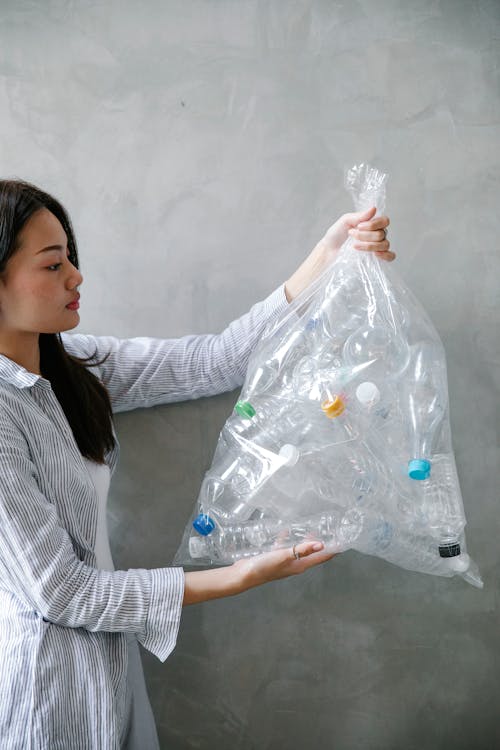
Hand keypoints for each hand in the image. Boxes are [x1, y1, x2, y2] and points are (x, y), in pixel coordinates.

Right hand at [183, 540, 335, 604]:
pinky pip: (284, 547)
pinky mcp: (274, 558)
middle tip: (330, 531)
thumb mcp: (284, 556)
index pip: (321, 558)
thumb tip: (321, 544)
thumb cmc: (264, 567)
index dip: (332, 550)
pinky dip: (287, 539)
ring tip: (311, 529)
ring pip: (299, 550)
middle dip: (322, 544)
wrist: (244, 575)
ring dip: (306, 541)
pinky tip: (285, 531)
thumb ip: (302, 549)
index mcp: (300, 566)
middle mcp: (294, 565)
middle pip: (313, 554)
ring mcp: (284, 562)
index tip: (343, 542)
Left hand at [284, 206, 393, 302]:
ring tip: (354, 246)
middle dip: (365, 236)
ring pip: (384, 244)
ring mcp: (377, 247)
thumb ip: (359, 216)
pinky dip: (385, 255)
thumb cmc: (336, 235)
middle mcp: (377, 234)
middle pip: (382, 234)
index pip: (384, 221)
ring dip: (369, 246)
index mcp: (372, 224)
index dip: (373, 224)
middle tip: (351, 236)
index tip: (358, 226)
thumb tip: (373, 209)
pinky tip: (375, 255)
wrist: (329, 251)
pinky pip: (390, 256)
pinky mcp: (376, 259)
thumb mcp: (345, 221)